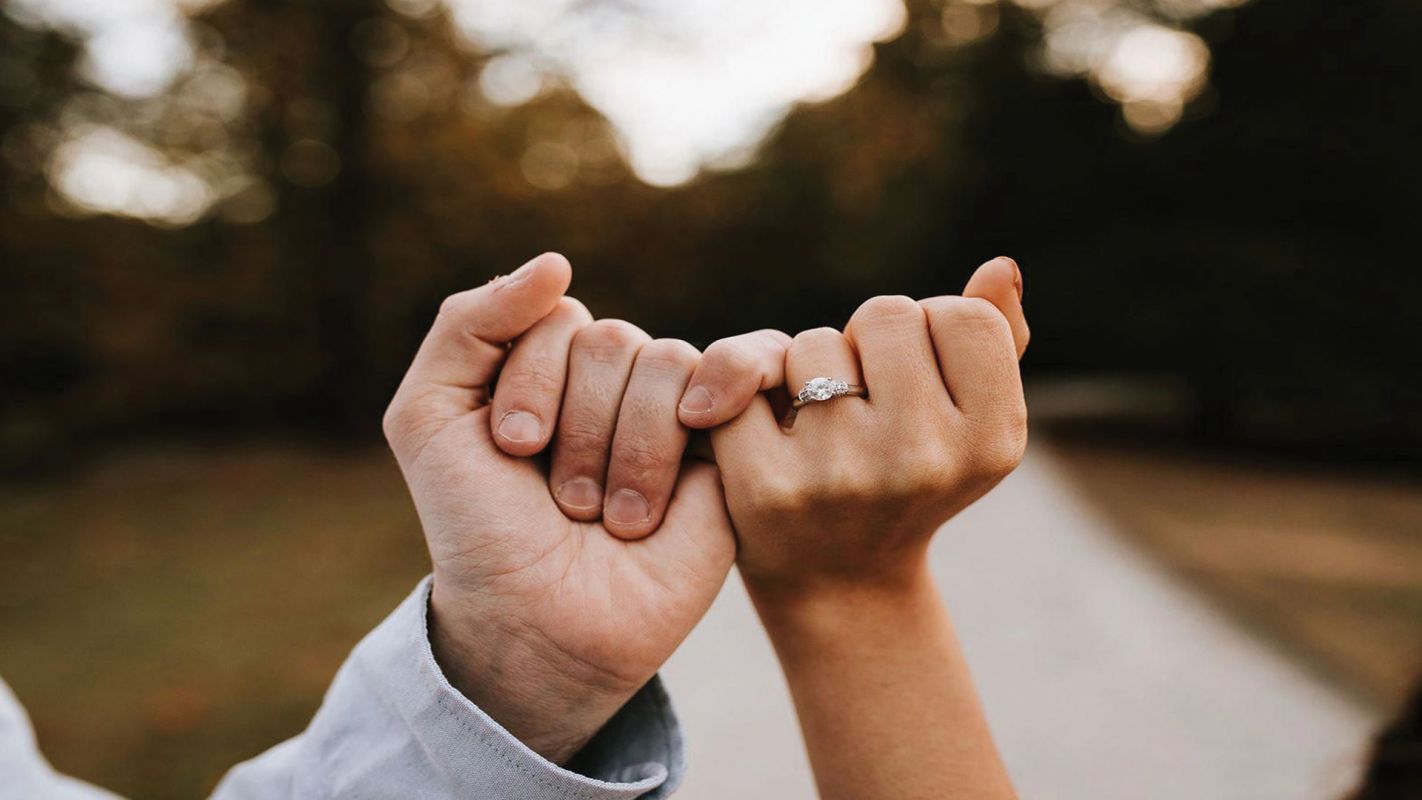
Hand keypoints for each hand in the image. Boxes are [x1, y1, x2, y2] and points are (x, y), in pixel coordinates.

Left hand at [382, 253, 738, 763]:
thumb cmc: (481, 528)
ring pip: (665, 363)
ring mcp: (673, 410)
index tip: (510, 453)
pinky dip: (700, 412)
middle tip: (563, 501)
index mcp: (547, 364)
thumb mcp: (429, 417)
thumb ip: (469, 323)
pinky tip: (685, 459)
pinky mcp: (727, 445)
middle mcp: (612, 380)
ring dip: (626, 455)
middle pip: (610, 339)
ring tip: (609, 518)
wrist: (538, 623)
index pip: (555, 316)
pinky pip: (732, 375)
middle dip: (577, 429)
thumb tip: (558, 262)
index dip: (530, 384)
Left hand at [696, 256, 1029, 799]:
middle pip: (887, 314)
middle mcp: (924, 459)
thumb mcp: (968, 421)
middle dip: (867, 343)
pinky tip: (761, 435)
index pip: (962, 314)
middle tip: (862, 399)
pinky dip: (743, 397)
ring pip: (813, 343)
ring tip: (820, 423)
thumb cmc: (907, 478)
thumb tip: (1000, 267)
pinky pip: (744, 383)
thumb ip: (996, 339)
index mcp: (992, 440)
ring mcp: (842, 475)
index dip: (931, 333)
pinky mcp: (766, 488)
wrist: (838, 582)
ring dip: (807, 368)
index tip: (916, 378)